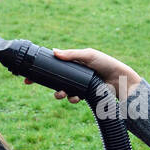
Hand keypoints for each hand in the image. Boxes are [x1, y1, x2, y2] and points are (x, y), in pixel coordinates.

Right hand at [24, 47, 141, 102]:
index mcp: (73, 62)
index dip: (41, 70)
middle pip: (54, 79)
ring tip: (61, 94)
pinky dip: (72, 98)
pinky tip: (75, 97)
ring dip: (59, 93)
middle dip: (44, 83)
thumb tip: (54, 52)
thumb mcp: (88, 55)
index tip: (28, 75)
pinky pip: (73, 98)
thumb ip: (72, 55)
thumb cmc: (106, 64)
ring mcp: (78, 84)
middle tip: (32, 83)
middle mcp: (74, 74)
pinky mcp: (84, 95)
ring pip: (62, 90)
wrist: (121, 80)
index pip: (53, 65)